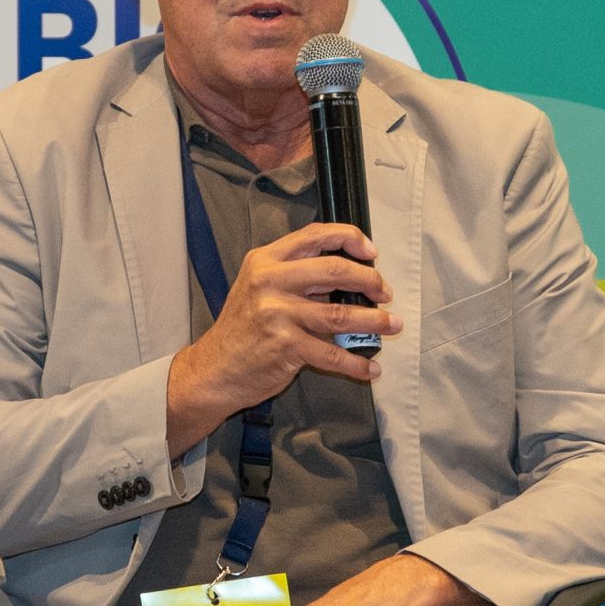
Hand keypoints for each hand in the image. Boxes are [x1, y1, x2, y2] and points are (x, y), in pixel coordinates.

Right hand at [167, 223, 397, 451]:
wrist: (214, 369)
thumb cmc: (241, 330)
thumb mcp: (258, 287)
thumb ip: (295, 276)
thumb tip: (346, 277)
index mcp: (265, 261)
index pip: (315, 236)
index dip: (350, 238)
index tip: (371, 251)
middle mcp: (270, 281)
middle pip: (334, 270)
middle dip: (370, 280)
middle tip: (384, 292)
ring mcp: (278, 313)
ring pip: (341, 313)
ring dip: (373, 321)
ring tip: (391, 325)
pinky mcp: (285, 346)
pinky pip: (332, 354)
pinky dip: (356, 363)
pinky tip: (369, 367)